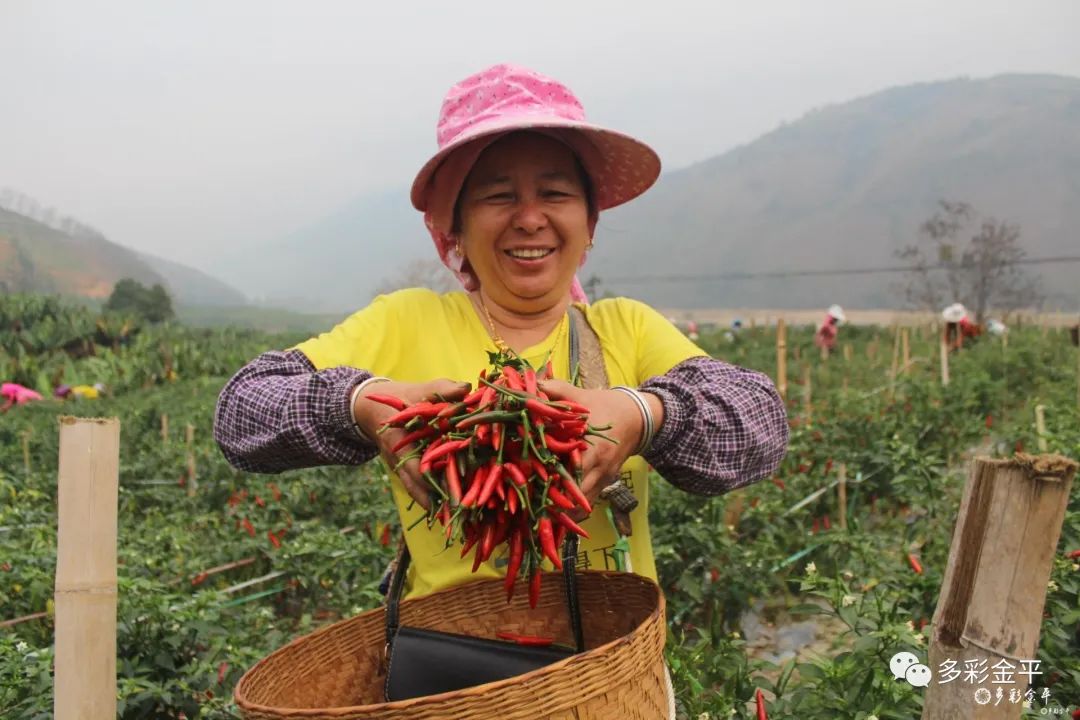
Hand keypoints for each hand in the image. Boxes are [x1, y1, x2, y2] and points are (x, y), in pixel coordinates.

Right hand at [352, 378, 470, 510]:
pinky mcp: (409, 469)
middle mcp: (399, 459)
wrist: (377, 406)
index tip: (446, 493)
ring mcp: (403, 467)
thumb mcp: (422, 390)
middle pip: (417, 486)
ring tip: (452, 519)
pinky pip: (420, 487)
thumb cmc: (405, 396)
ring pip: (418, 490)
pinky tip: (448, 511)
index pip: (414, 466)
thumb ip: (443, 389)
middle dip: (435, 500)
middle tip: (456, 514)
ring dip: (434, 504)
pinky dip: (432, 497)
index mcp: (400, 441)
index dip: (430, 480)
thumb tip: (465, 388)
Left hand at [537, 379, 658, 520]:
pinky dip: (575, 509)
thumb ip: (556, 390)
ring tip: (542, 515)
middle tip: (532, 506)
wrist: (638, 417)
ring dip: (565, 510)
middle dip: (555, 502)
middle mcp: (599, 465)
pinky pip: (590, 501)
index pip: (571, 469)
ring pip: (584, 503)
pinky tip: (558, 513)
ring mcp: (604, 476)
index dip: (552, 481)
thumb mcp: (581, 394)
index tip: (533, 487)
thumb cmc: (604, 405)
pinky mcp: (606, 482)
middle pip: (577, 493)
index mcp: (592, 444)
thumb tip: (531, 383)